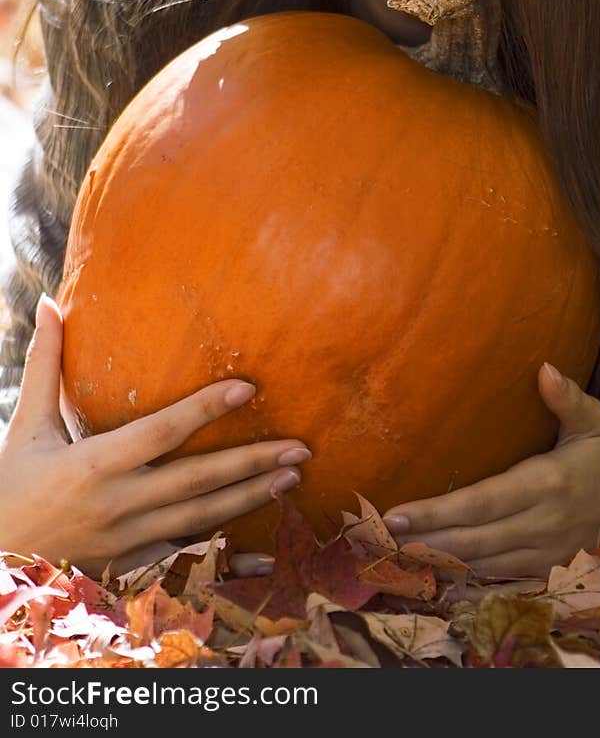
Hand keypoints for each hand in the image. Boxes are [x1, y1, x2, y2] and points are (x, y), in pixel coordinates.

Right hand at [0, 294, 310, 579]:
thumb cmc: (11, 487)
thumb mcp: (26, 426)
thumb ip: (44, 365)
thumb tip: (51, 303)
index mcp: (92, 466)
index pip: (159, 433)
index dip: (203, 409)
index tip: (247, 386)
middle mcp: (116, 506)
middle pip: (195, 481)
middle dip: (250, 462)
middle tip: (300, 446)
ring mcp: (128, 543)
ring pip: (201, 519)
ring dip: (250, 498)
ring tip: (291, 477)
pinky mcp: (134, 567)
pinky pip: (190, 560)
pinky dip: (230, 560)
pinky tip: (267, 553)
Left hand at [380, 362, 599, 578]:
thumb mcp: (593, 420)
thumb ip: (567, 397)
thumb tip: (544, 368)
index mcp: (546, 484)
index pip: (481, 503)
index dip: (437, 512)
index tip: (398, 512)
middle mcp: (542, 524)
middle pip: (472, 540)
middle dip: (425, 539)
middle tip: (382, 535)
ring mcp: (544, 552)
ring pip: (482, 564)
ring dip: (439, 560)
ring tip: (397, 550)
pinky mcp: (546, 568)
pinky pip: (499, 577)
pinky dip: (466, 575)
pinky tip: (436, 568)